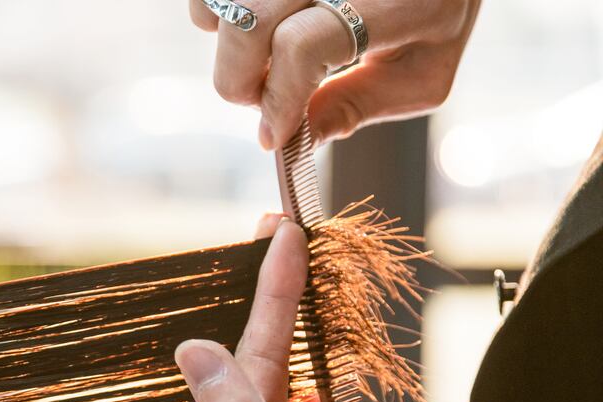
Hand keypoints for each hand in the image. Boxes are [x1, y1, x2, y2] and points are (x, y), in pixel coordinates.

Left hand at [175, 215, 512, 401]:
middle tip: (279, 229)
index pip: (244, 369)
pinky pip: (326, 394)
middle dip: (270, 298)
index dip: (263, 300)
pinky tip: (322, 331)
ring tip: (298, 265)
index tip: (278, 236)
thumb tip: (192, 355)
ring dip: (293, 322)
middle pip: (260, 365)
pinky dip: (325, 357)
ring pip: (290, 374)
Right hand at [189, 0, 481, 147]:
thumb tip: (295, 140)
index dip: (275, 102)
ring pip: (218, 4)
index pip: (300, 48)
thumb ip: (360, 106)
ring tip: (258, 58)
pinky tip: (255, 27)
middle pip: (248, 24)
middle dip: (239, 80)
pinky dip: (216, 14)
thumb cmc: (433, 9)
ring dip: (226, 43)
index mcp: (393, 2)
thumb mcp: (422, 69)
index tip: (272, 136)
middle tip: (261, 99)